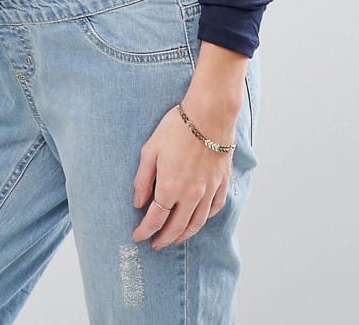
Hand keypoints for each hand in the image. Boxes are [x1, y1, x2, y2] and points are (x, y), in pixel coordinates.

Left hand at [132, 96, 239, 249]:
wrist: (210, 114)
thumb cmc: (177, 127)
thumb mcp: (150, 150)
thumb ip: (143, 179)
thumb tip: (138, 202)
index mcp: (170, 188)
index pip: (155, 219)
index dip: (145, 231)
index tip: (138, 236)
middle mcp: (191, 195)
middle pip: (176, 227)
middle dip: (164, 239)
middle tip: (155, 244)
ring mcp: (209, 190)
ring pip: (197, 223)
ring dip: (184, 235)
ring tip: (175, 238)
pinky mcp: (221, 182)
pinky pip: (214, 209)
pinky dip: (204, 219)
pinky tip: (198, 219)